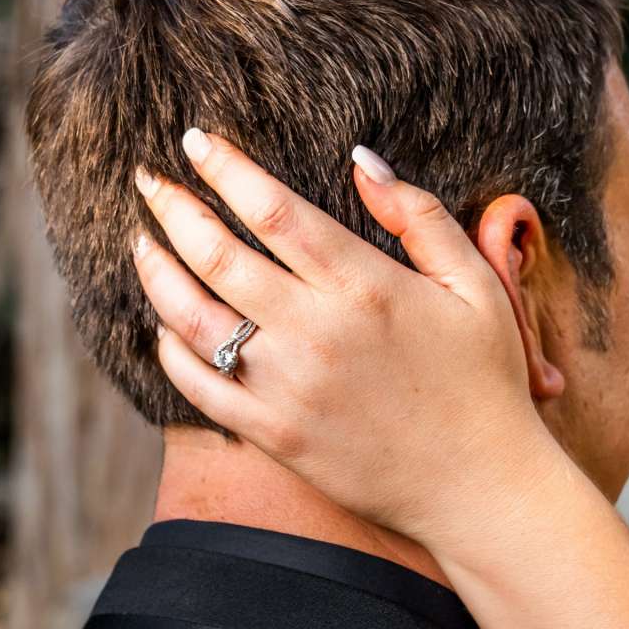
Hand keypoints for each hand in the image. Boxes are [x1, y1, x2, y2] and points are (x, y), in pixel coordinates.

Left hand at [130, 129, 564, 554]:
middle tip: (148, 178)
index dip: (224, 168)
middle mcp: (317, 333)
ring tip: (142, 241)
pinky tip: (166, 324)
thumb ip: (419, 215)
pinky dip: (172, 349)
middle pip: (217, 254)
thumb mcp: (475, 284)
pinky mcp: (274, 436)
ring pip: (193, 318)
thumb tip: (361, 161)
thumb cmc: (485, 381)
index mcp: (365, 286)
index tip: (194, 139)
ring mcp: (288, 389)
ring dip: (157, 272)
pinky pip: (199, 386)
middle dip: (172, 206)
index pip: (272, 210)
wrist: (481, 488)